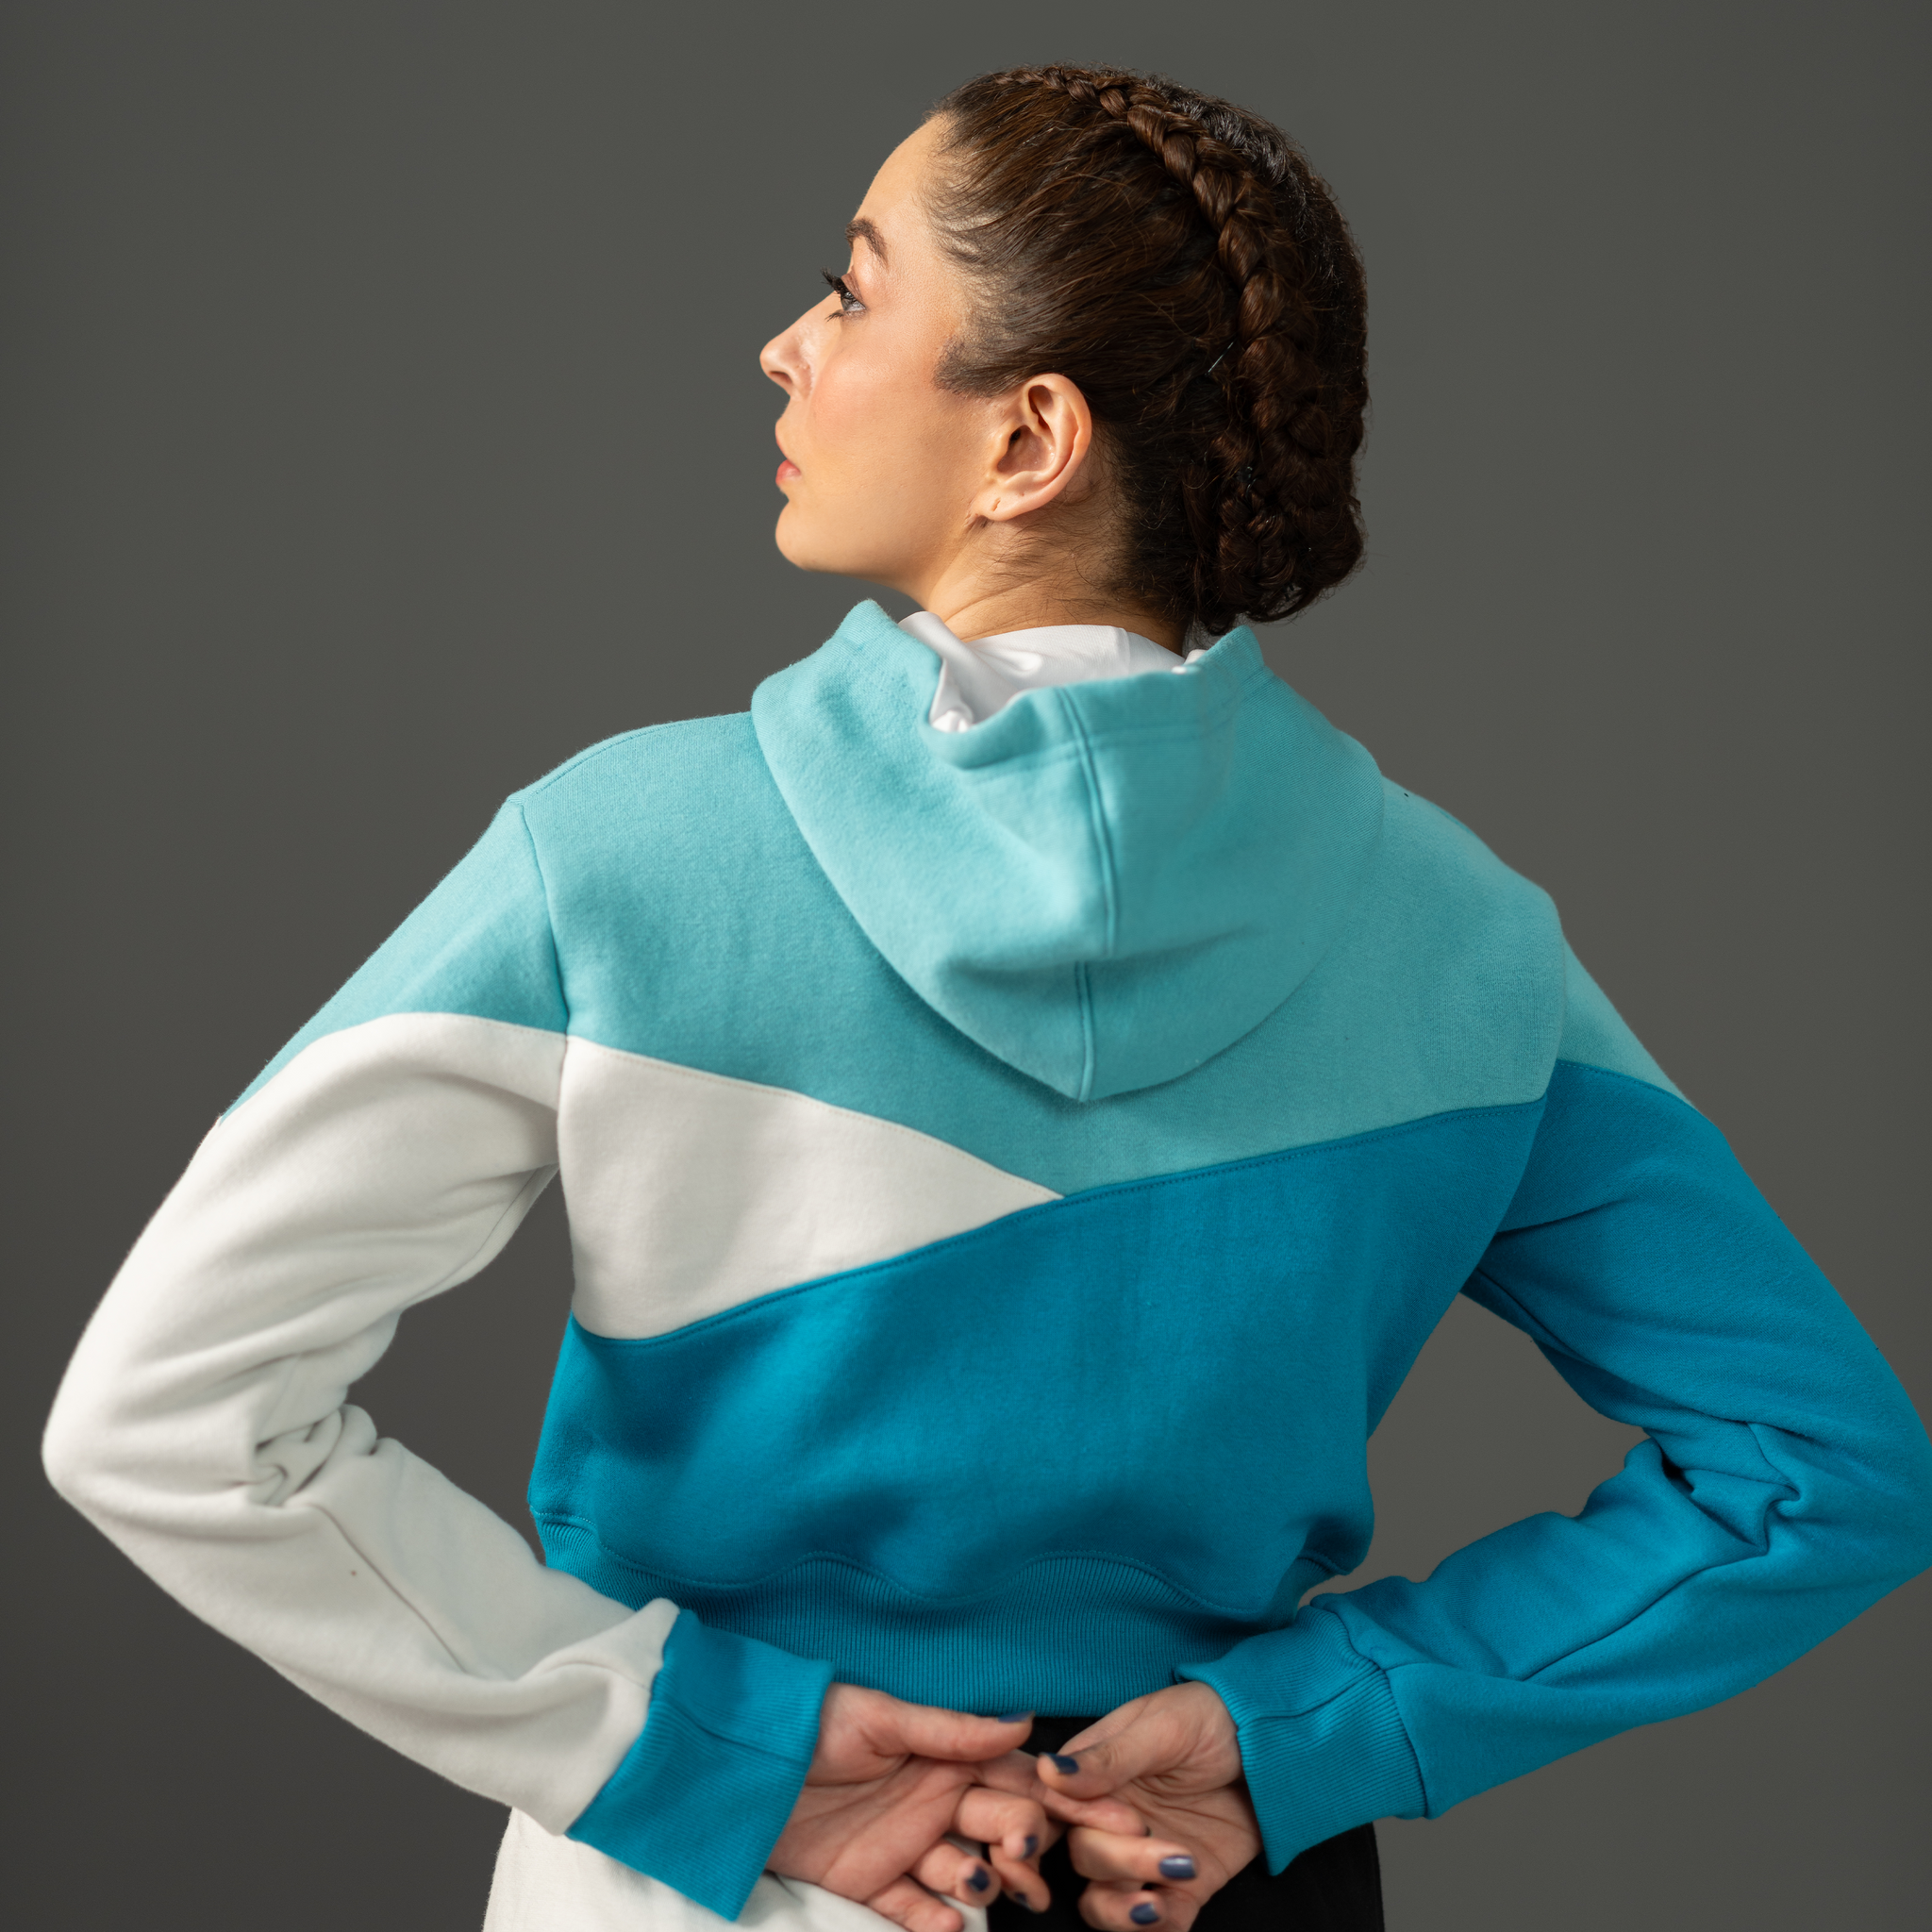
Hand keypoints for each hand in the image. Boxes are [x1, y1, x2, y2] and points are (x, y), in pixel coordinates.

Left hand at [768, 1685, 1047, 1931]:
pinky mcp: (870, 1883)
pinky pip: (912, 1910)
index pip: (1015, 1778)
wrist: (742, 1768)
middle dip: (1023, 1844)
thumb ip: (952, 1730)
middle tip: (1020, 1852)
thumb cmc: (812, 1724)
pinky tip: (948, 1927)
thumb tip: (1023, 1722)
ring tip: (976, 1880)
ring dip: (982, 1883)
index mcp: (946, 1757)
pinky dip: (933, 1922)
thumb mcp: (882, 1717)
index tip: (1093, 1814)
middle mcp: (935, 1802)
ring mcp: (905, 1846)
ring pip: (965, 1874)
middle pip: (1001, 1829)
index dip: (1054, 1796)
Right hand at [1034, 1683, 1258, 1930]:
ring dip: (1123, 1910)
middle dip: (1118, 1861)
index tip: (1091, 1827)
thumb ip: (1110, 1757)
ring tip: (1157, 1902)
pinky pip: (1160, 1922)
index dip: (1051, 1830)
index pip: (1047, 1812)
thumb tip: (1050, 1771)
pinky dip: (1160, 1926)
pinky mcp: (1181, 1886)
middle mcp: (1107, 1821)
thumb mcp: (1161, 1727)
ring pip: (1105, 1902)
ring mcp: (1143, 1856)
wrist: (1270, 1743)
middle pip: (1083, 1859)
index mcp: (1090, 1777)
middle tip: (1162, 1845)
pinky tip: (1172, 1910)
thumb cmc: (1208, 1718)